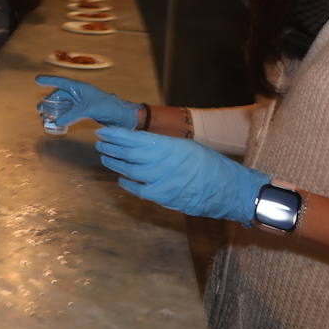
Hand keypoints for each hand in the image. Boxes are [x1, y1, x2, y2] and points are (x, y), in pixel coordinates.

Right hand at [34, 75, 140, 129]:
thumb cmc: (109, 107)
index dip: (49, 80)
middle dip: (49, 102)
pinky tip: (58, 123)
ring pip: (63, 105)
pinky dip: (62, 117)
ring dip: (55, 111)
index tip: (36, 80)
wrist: (123, 116)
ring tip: (45, 118)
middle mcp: (79, 94)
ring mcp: (81, 103)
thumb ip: (72, 115)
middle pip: (59, 96)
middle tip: (40, 110)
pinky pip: (69, 113)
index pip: (61, 82)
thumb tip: (57, 122)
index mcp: (80, 87)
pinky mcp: (85, 112)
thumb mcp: (89, 109)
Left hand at [94, 127, 270, 223]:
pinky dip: (127, 183)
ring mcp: (161, 182)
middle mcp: (163, 163)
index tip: (103, 131)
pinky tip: (121, 178)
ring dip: (114, 163)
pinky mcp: (163, 198)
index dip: (116, 135)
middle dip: (111, 147)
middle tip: (100, 142)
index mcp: (170, 146)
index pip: (135, 138)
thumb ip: (163, 145)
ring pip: (129, 171)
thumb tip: (139, 141)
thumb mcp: (187, 146)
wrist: (229, 190)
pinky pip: (138, 190)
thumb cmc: (210, 165)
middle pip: (128, 154)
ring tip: (105, 156)